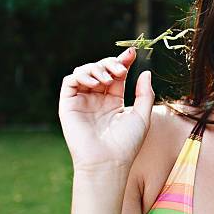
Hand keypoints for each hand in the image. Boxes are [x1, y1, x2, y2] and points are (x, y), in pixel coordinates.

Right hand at [58, 47, 154, 171]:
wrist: (108, 161)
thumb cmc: (127, 143)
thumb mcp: (142, 115)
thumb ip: (145, 94)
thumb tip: (146, 72)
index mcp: (114, 101)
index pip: (117, 74)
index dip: (123, 60)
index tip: (132, 52)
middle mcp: (97, 99)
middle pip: (101, 69)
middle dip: (111, 63)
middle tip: (121, 69)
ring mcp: (82, 101)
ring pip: (84, 71)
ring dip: (97, 68)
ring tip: (108, 78)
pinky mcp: (68, 105)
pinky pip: (70, 82)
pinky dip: (81, 76)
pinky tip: (95, 84)